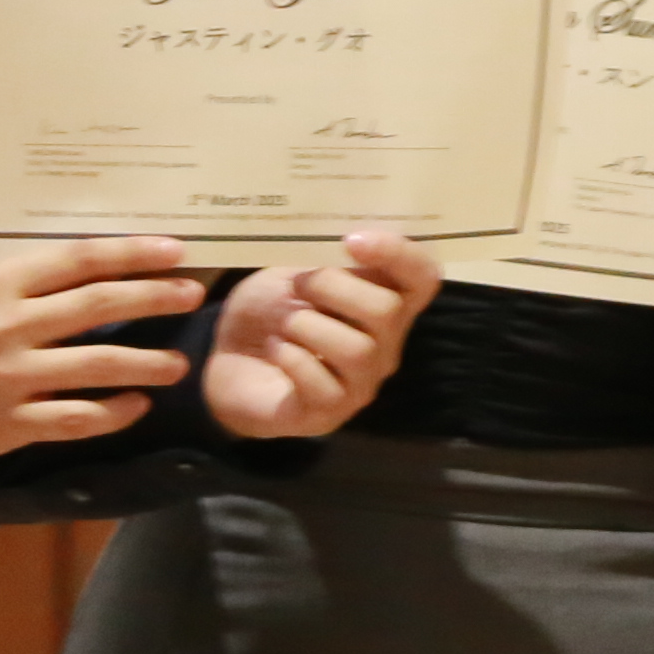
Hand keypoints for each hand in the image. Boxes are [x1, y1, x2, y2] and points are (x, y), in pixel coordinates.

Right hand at [0, 233, 209, 462]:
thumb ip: (35, 280)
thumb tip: (110, 261)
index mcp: (0, 284)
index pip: (79, 260)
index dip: (132, 253)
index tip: (177, 251)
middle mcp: (7, 327)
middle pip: (96, 305)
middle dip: (153, 297)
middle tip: (192, 295)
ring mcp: (10, 377)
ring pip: (95, 365)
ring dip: (145, 363)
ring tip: (179, 365)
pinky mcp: (11, 424)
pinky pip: (75, 418)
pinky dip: (111, 413)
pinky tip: (138, 406)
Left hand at [206, 229, 440, 441]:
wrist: (230, 361)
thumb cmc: (270, 311)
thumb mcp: (293, 271)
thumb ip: (325, 258)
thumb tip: (343, 240)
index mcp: (386, 302)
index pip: (423, 277)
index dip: (399, 254)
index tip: (351, 239)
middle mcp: (385, 345)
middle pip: (387, 311)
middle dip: (333, 286)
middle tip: (299, 283)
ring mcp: (360, 383)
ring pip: (357, 349)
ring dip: (309, 325)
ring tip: (284, 323)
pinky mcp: (328, 413)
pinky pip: (323, 384)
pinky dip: (292, 358)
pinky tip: (276, 349)